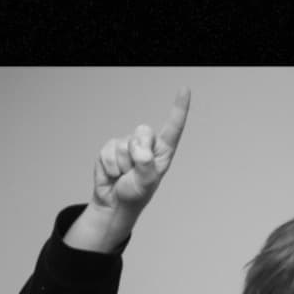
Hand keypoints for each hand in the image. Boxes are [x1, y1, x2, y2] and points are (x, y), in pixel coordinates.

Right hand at [92, 87, 190, 211]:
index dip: (179, 109)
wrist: (114, 203)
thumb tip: (140, 151)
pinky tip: (113, 174)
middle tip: (135, 170)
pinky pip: (108, 151)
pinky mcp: (111, 148)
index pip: (173, 128)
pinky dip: (110, 166)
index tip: (184, 89)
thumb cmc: (136, 194)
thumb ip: (146, 166)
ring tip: (124, 175)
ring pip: (123, 145)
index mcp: (163, 152)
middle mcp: (147, 145)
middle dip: (137, 151)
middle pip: (143, 132)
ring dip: (122, 165)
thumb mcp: (146, 183)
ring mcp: (128, 145)